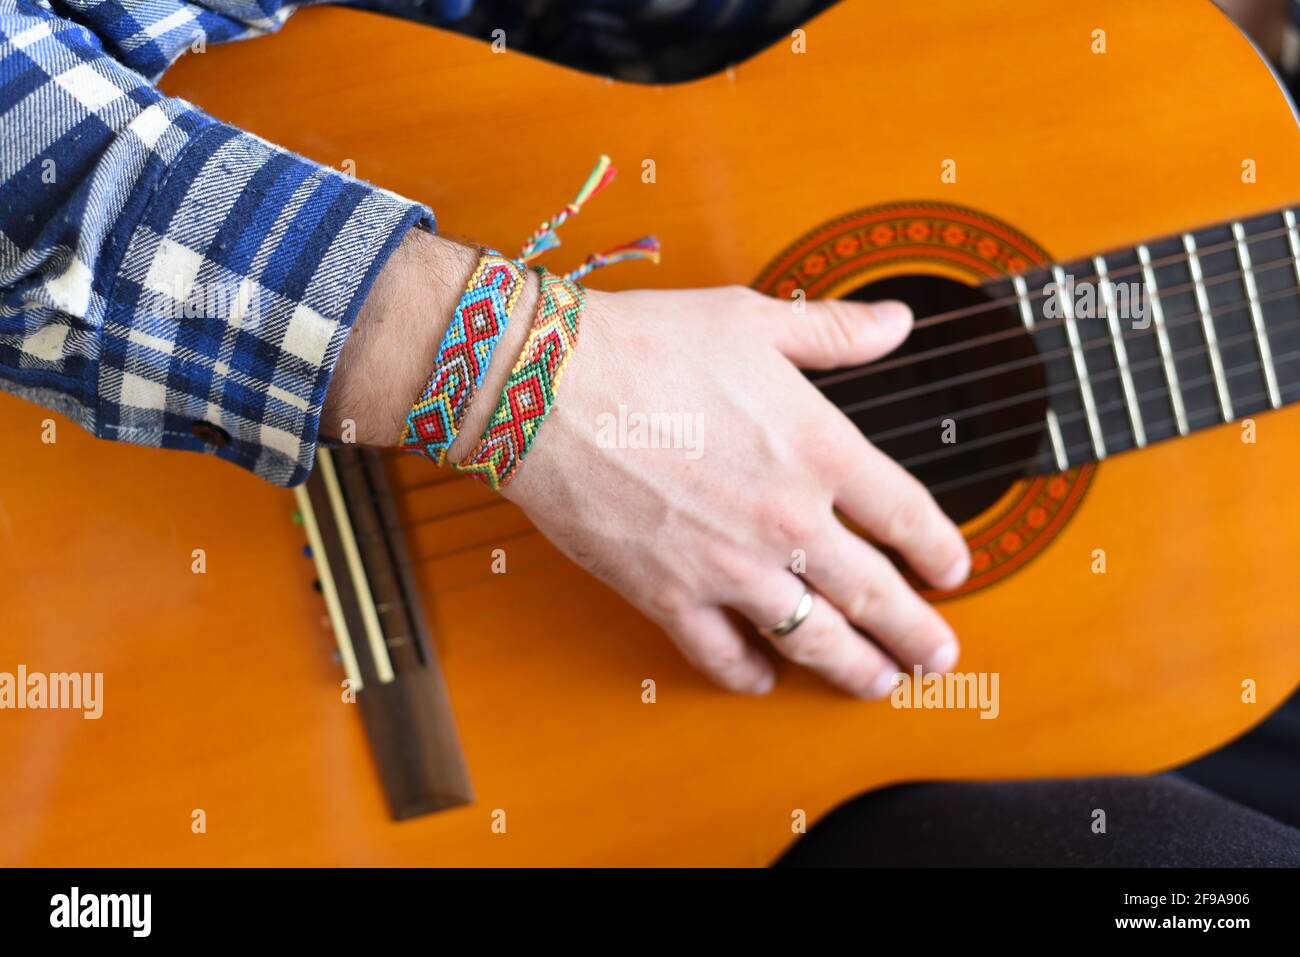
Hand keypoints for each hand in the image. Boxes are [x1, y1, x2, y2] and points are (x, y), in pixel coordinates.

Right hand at [498, 285, 969, 697]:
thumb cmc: (643, 344)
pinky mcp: (669, 595)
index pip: (908, 516)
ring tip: (879, 684)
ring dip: (856, 669)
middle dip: (917, 633)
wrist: (545, 385)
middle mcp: (788, 520)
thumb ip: (834, 331)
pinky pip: (722, 654)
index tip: (953, 571)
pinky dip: (749, 674)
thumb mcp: (753, 319)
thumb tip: (896, 321)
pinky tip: (764, 678)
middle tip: (939, 656)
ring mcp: (730, 566)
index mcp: (820, 450)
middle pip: (877, 595)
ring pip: (815, 640)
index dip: (941, 551)